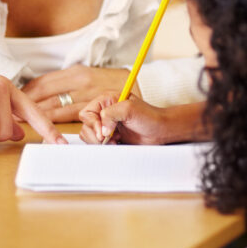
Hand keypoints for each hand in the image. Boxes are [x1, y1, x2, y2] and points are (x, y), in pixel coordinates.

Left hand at [21, 65, 130, 121]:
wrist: (141, 86)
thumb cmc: (115, 83)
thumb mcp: (91, 76)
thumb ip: (70, 84)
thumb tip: (45, 93)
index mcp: (76, 71)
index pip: (43, 81)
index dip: (27, 92)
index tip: (15, 101)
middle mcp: (80, 81)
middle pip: (45, 93)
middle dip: (26, 104)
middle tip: (10, 113)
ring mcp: (87, 94)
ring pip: (54, 105)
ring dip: (36, 114)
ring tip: (21, 121)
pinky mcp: (94, 107)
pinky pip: (68, 115)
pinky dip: (53, 120)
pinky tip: (44, 125)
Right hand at [78, 93, 206, 144]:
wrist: (160, 130)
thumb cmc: (149, 116)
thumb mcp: (129, 109)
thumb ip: (111, 114)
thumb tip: (102, 129)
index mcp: (106, 101)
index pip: (87, 113)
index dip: (93, 124)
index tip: (105, 132)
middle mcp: (104, 112)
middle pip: (86, 126)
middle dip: (96, 135)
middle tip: (110, 137)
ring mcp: (106, 125)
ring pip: (89, 136)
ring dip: (101, 141)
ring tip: (116, 139)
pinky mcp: (110, 137)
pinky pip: (97, 143)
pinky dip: (105, 146)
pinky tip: (117, 143)